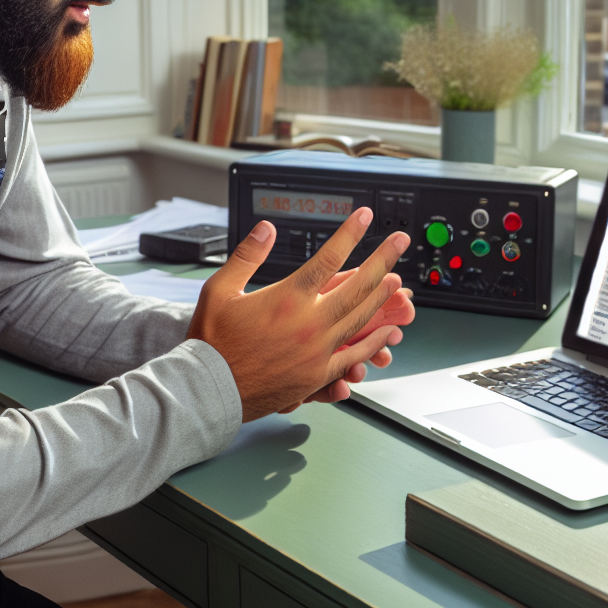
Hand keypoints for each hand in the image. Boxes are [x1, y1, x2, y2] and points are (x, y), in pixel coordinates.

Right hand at [189, 209, 413, 420]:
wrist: (208, 390)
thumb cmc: (211, 341)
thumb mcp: (219, 289)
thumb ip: (247, 256)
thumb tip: (266, 228)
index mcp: (287, 298)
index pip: (329, 258)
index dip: (351, 234)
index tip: (365, 217)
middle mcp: (309, 323)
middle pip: (358, 286)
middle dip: (383, 259)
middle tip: (399, 242)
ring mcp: (317, 350)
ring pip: (361, 318)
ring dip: (382, 296)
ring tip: (397, 280)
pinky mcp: (318, 375)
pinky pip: (354, 356)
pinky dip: (374, 343)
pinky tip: (388, 333)